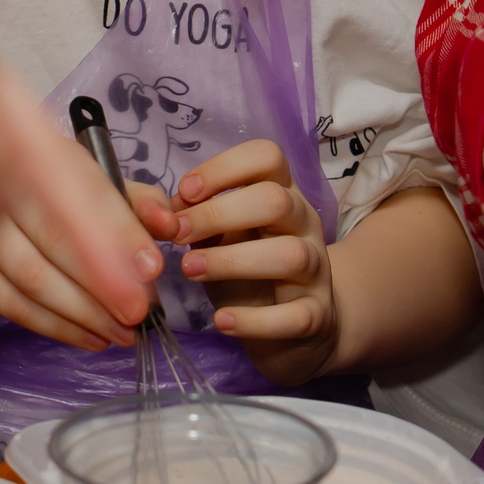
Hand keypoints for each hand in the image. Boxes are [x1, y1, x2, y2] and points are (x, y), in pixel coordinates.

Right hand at [0, 139, 172, 351]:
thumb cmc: (59, 192)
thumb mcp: (102, 183)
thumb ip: (142, 202)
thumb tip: (169, 227)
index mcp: (43, 152)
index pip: (84, 191)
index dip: (120, 231)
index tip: (151, 268)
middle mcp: (3, 183)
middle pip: (55, 238)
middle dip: (103, 281)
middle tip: (139, 311)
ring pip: (33, 278)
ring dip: (84, 313)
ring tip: (123, 332)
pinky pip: (12, 306)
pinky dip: (57, 327)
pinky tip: (92, 338)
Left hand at [174, 140, 334, 385]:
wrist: (300, 326)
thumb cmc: (252, 272)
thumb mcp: (225, 238)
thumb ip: (200, 220)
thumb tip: (166, 212)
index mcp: (283, 194)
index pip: (267, 157)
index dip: (225, 167)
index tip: (185, 191)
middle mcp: (304, 224)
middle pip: (275, 201)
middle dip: (219, 213)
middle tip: (178, 235)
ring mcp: (317, 270)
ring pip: (289, 254)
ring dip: (232, 260)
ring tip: (189, 270)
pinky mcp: (316, 314)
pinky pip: (295, 316)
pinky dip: (256, 320)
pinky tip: (222, 320)